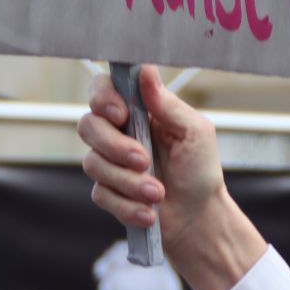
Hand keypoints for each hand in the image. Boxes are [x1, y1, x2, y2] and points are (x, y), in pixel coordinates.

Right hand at [78, 65, 266, 289]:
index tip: (121, 114)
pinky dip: (126, 204)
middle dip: (114, 146)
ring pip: (93, 163)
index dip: (103, 98)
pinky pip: (101, 194)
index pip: (103, 90)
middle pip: (88, 125)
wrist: (200, 219)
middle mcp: (119, 133)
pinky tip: (148, 212)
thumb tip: (146, 70)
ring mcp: (111, 163)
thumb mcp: (194, 132)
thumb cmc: (200, 171)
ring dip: (128, 181)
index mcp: (139, 111)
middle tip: (144, 161)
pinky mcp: (108, 192)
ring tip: (158, 193)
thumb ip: (168, 104)